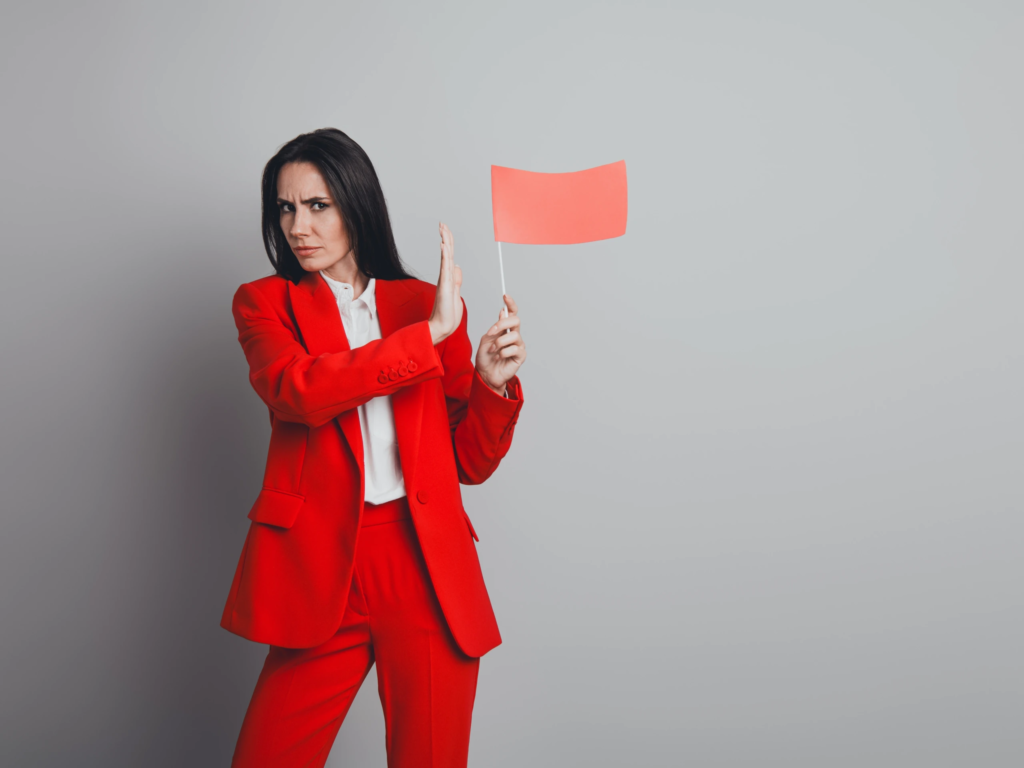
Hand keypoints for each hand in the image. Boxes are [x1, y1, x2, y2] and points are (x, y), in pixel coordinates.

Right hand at [428, 222, 462, 344]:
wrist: (442, 327)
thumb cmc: (448, 313)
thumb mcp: (456, 293)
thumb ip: (456, 279)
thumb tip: (457, 267)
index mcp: (449, 277)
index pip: (449, 256)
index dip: (448, 242)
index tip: (445, 230)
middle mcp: (445, 276)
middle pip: (447, 252)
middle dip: (445, 237)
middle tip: (442, 223)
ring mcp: (445, 281)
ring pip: (446, 257)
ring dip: (445, 242)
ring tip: (442, 229)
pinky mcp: (445, 287)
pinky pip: (445, 268)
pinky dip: (445, 256)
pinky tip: (444, 245)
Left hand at [475, 294, 525, 393]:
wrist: (485, 374)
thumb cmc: (485, 358)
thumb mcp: (486, 339)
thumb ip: (495, 327)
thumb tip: (503, 312)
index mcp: (505, 329)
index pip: (512, 313)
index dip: (510, 304)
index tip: (505, 296)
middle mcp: (514, 335)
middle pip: (515, 320)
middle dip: (502, 324)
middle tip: (491, 332)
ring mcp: (518, 345)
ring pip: (513, 335)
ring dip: (499, 343)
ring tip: (492, 350)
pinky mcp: (521, 356)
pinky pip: (514, 348)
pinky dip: (502, 352)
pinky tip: (498, 357)